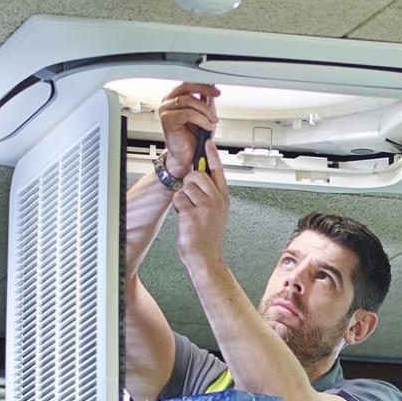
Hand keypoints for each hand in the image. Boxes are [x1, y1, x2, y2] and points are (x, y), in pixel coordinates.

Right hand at [157, 81, 217, 176]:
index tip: (216, 89)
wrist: (187, 156)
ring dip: (205, 110)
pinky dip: (201, 119)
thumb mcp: (205, 116)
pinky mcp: (167, 119)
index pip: (189, 83)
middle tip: (216, 95)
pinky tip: (207, 126)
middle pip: (187, 87)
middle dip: (204, 90)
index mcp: (176, 98)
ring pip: (189, 100)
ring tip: (212, 121)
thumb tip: (212, 89)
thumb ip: (207, 102)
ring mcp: (166, 109)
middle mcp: (169, 101)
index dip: (203, 84)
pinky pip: (187, 113)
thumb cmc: (194, 138)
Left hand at [172, 139, 230, 272]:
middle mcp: (217, 200)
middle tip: (191, 197)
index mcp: (223, 198)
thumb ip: (210, 194)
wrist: (205, 258)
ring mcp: (205, 207)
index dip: (212, 155)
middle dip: (189, 183)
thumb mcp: (216, 213)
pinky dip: (178, 207)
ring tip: (189, 211)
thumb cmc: (208, 237)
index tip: (208, 142)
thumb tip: (199, 175)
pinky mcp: (192, 213)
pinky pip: (178, 198)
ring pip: (186, 186)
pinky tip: (185, 218)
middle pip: (197, 174)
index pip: (218, 170)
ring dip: (183, 197)